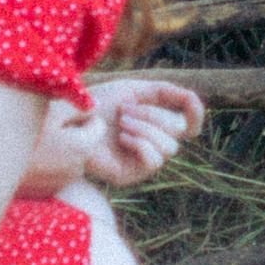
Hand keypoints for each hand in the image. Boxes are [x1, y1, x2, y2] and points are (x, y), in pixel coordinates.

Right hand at [17, 98, 106, 197]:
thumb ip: (78, 107)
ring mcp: (60, 184)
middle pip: (84, 144)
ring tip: (33, 142)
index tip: (60, 113)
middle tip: (44, 126)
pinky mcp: (44, 193)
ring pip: (68, 159)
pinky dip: (46, 166)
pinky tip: (27, 159)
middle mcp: (77, 169)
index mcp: (83, 147)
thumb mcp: (51, 111)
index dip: (81, 115)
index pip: (98, 125)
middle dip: (71, 134)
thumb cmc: (21, 131)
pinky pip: (53, 174)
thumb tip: (96, 106)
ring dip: (58, 150)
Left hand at [79, 79, 205, 187]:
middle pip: (179, 130)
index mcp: (157, 121)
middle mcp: (154, 142)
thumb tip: (191, 95)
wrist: (69, 120)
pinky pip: (153, 162)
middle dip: (153, 115)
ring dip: (146, 129)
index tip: (188, 97)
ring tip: (122, 122)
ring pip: (170, 147)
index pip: (191, 123)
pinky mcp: (131, 174)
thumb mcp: (133, 89)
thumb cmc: (99, 103)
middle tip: (125, 109)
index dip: (195, 111)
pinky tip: (122, 137)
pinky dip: (141, 144)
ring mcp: (143, 160)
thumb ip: (163, 91)